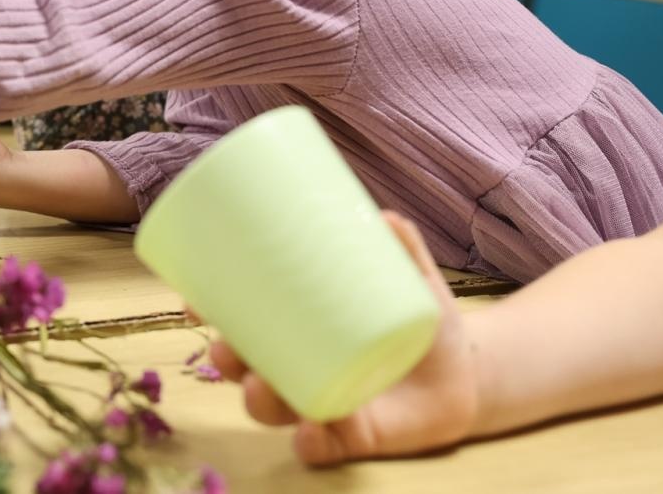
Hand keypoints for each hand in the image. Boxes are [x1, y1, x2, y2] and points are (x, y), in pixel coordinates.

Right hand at [208, 212, 483, 464]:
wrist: (469, 371)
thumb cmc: (424, 318)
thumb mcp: (413, 279)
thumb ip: (403, 246)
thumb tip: (384, 215)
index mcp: (300, 331)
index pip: (244, 326)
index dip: (212, 318)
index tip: (193, 303)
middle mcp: (303, 369)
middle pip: (249, 370)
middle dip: (228, 362)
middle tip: (227, 347)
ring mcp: (325, 404)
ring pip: (277, 409)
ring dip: (259, 401)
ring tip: (259, 385)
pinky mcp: (355, 437)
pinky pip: (324, 447)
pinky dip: (312, 443)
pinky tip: (307, 432)